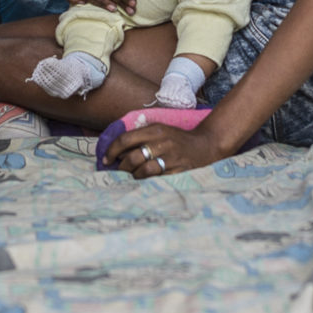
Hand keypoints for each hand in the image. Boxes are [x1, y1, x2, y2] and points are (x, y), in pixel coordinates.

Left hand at [106, 120, 229, 178]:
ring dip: (134, 176)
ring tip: (133, 177)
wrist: (206, 145)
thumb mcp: (160, 131)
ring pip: (144, 171)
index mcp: (156, 130)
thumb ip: (140, 137)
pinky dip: (148, 182)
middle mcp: (163, 142)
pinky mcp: (180, 172)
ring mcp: (172, 158)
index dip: (112, 150)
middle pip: (133, 157)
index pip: (126, 139)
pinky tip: (146, 182)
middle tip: (120, 171)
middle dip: (122, 167)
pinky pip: (158, 180)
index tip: (106, 159)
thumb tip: (116, 152)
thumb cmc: (177, 139)